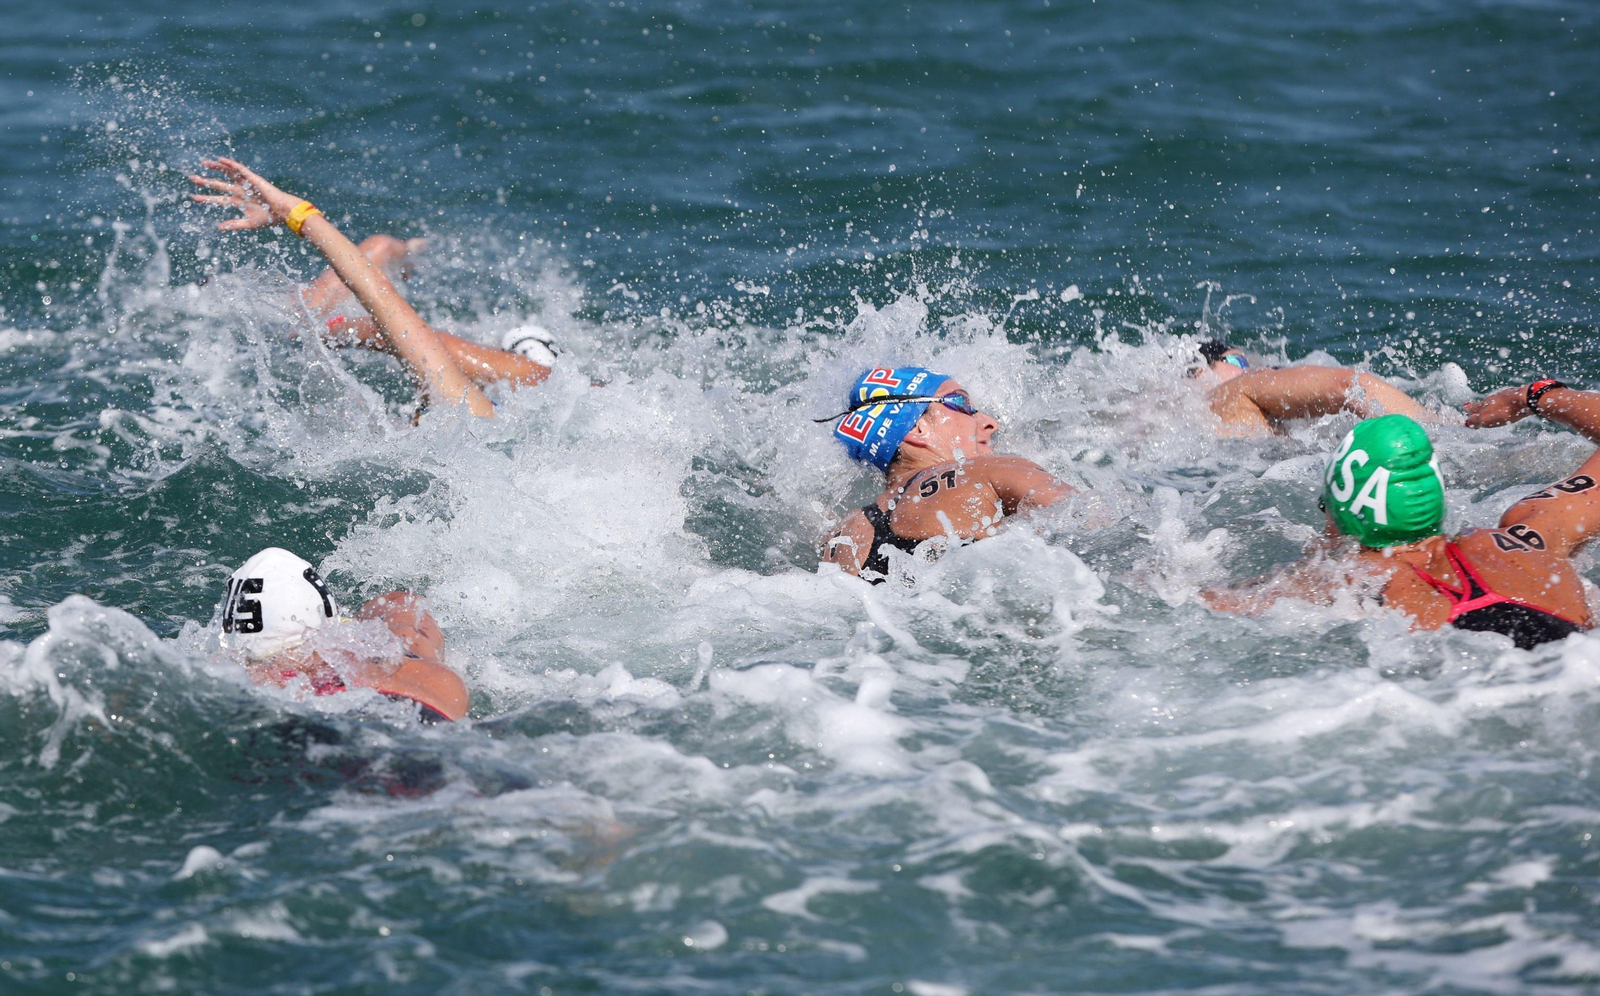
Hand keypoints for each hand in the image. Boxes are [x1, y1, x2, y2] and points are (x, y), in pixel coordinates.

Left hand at [189, 157, 304, 231]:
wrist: (283, 212)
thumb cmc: (269, 218)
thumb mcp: (249, 223)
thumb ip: (235, 224)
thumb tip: (219, 228)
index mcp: (239, 202)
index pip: (219, 199)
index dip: (206, 198)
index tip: (194, 198)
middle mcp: (239, 191)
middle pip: (219, 185)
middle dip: (205, 182)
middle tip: (192, 178)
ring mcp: (245, 184)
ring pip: (227, 174)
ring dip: (216, 168)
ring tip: (203, 163)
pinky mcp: (252, 178)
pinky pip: (239, 169)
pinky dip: (230, 164)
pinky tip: (220, 160)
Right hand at [1463, 386, 1532, 428]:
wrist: (1526, 399)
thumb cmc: (1505, 410)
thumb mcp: (1487, 419)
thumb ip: (1476, 421)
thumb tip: (1466, 423)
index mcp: (1485, 403)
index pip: (1474, 407)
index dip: (1469, 409)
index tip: (1464, 408)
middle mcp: (1494, 398)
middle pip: (1484, 403)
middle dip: (1478, 406)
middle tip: (1473, 407)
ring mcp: (1506, 396)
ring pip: (1495, 401)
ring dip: (1491, 405)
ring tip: (1490, 408)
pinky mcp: (1517, 396)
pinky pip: (1507, 400)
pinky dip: (1503, 404)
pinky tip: (1507, 406)